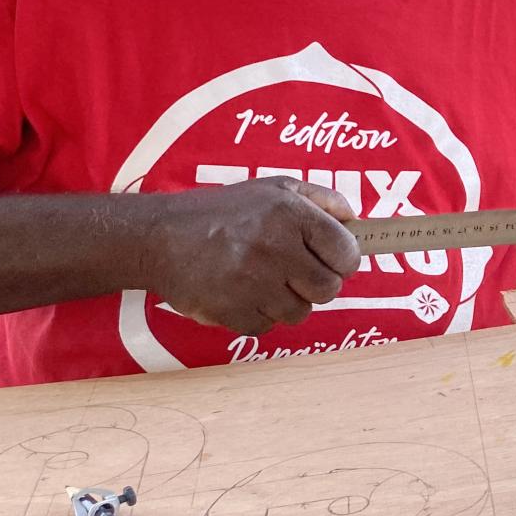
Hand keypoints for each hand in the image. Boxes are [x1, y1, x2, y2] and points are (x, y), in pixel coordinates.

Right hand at [141, 176, 360, 335]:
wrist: (160, 236)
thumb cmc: (224, 212)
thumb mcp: (275, 188)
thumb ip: (322, 199)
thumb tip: (355, 220)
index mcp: (291, 214)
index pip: (346, 253)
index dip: (344, 261)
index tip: (332, 261)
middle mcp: (275, 248)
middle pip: (329, 289)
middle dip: (318, 285)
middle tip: (298, 275)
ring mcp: (252, 282)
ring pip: (299, 312)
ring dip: (288, 301)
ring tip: (265, 281)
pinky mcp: (231, 310)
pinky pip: (267, 327)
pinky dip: (259, 315)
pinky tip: (243, 294)